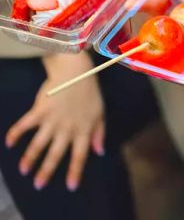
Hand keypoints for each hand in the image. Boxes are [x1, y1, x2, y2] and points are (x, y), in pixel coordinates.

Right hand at [5, 52, 104, 191]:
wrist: (76, 72)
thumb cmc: (89, 92)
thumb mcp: (100, 113)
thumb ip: (99, 133)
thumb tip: (99, 151)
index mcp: (83, 130)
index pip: (80, 155)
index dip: (75, 171)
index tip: (70, 186)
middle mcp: (67, 128)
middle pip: (56, 154)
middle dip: (47, 171)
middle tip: (39, 185)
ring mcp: (52, 120)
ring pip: (38, 144)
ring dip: (30, 158)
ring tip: (23, 171)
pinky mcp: (39, 110)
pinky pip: (25, 125)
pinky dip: (16, 134)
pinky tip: (9, 143)